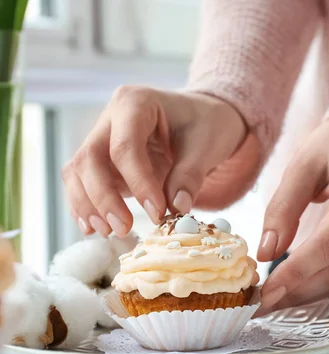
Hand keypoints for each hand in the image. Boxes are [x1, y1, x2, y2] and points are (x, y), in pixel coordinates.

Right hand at [62, 86, 245, 236]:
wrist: (203, 117)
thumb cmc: (206, 123)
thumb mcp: (207, 144)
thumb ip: (190, 175)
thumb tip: (178, 208)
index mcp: (136, 102)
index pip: (125, 147)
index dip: (138, 183)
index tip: (157, 213)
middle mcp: (110, 117)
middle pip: (90, 158)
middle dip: (103, 198)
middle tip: (123, 228)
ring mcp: (102, 138)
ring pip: (78, 171)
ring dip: (88, 205)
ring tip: (107, 233)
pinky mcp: (102, 160)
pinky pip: (83, 182)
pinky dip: (85, 205)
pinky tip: (94, 228)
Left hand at [256, 119, 328, 314]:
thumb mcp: (303, 164)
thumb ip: (284, 206)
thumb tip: (266, 253)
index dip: (296, 271)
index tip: (264, 290)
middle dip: (298, 292)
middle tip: (259, 305)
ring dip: (306, 295)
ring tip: (270, 301)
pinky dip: (318, 285)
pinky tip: (291, 287)